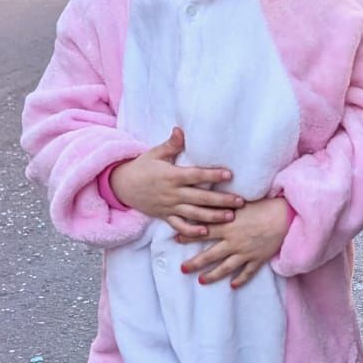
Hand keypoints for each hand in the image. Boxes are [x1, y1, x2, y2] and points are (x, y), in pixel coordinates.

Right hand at [109, 127, 242, 237]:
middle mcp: (172, 193)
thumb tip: (180, 130)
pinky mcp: (165, 216)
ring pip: (194, 214)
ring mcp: (169, 207)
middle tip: (240, 202)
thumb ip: (171, 144)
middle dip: (221, 200)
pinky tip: (205, 232)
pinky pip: (179, 227)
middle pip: (200, 198)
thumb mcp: (155, 153)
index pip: (196, 176)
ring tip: (230, 217)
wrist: (122, 186)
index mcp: (172, 176)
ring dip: (213, 217)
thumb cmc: (142, 167)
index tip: (229, 175)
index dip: (212, 175)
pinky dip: (191, 232)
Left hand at [180, 196, 288, 286]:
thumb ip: (223, 205)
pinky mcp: (258, 259)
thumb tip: (207, 200)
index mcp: (227, 225)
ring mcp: (245, 252)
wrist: (285, 216)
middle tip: (183, 269)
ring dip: (212, 275)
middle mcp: (233, 241)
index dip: (188, 236)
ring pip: (225, 267)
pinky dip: (240, 280)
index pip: (203, 232)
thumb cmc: (263, 205)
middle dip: (195, 263)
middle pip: (210, 255)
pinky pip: (247, 272)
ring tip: (201, 281)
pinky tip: (233, 286)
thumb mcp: (239, 202)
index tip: (175, 239)